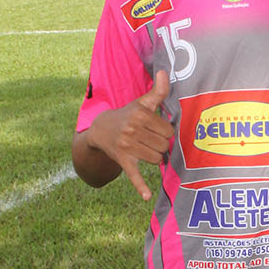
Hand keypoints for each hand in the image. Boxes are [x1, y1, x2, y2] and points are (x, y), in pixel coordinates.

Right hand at [87, 70, 172, 199]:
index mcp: (140, 115)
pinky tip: (147, 196)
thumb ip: (158, 91)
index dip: (166, 132)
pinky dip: (141, 186)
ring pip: (156, 159)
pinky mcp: (123, 161)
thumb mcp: (141, 102)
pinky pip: (134, 175)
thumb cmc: (127, 115)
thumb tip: (167, 72)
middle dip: (161, 145)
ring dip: (155, 157)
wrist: (100, 129)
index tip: (157, 130)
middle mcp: (132, 130)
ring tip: (146, 149)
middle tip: (151, 140)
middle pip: (163, 146)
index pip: (168, 131)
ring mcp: (127, 147)